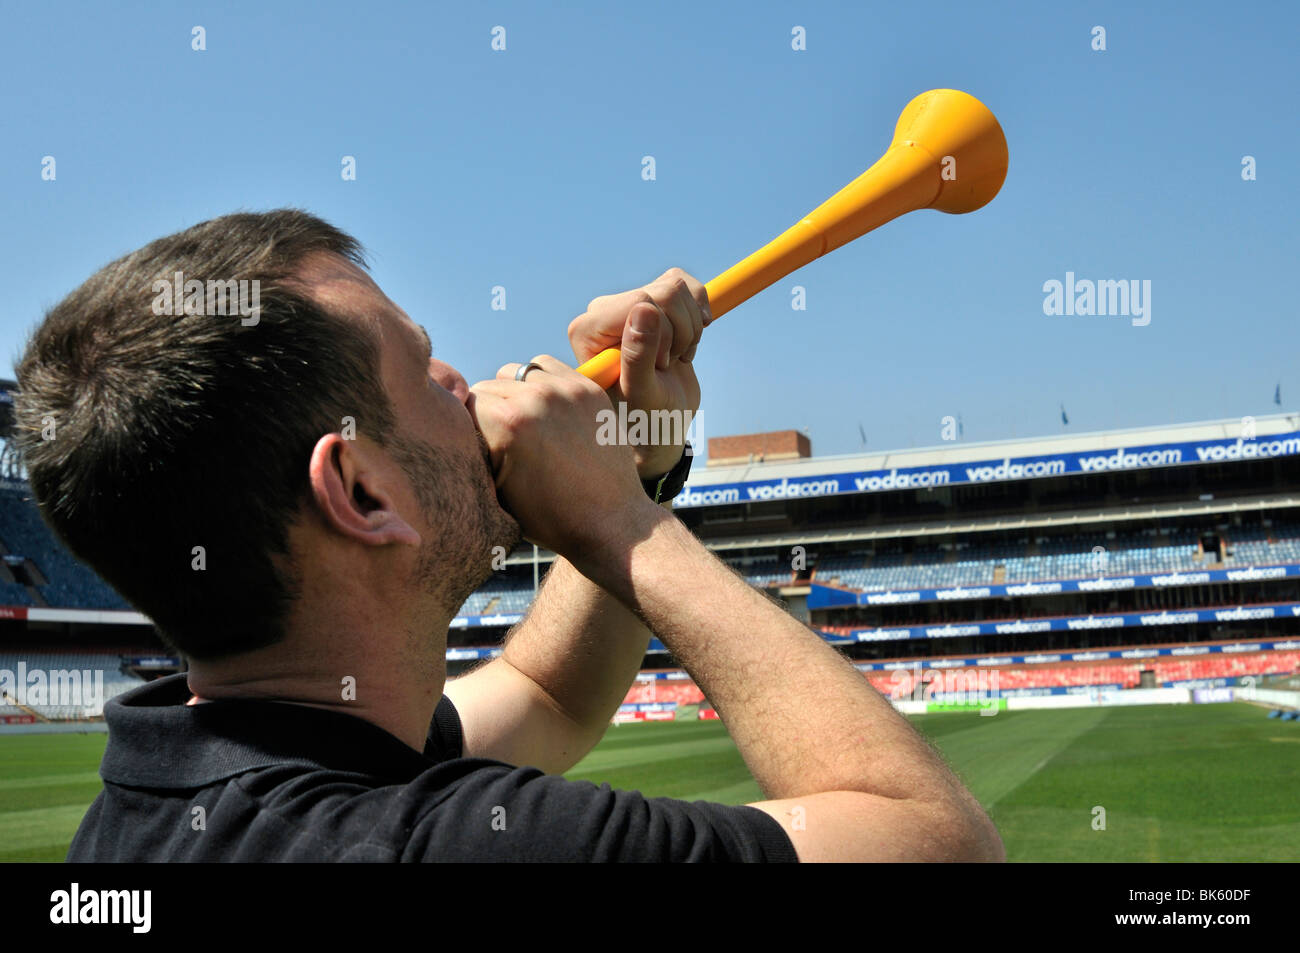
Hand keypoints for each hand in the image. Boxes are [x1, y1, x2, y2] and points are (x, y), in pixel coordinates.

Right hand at [467, 355, 663, 564]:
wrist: (611, 524)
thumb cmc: (550, 518)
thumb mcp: (496, 491)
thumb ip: (475, 451)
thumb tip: (454, 423)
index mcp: (507, 423)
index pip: (464, 404)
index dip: (467, 429)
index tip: (482, 450)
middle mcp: (536, 397)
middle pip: (487, 386)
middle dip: (488, 412)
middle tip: (504, 443)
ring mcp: (566, 389)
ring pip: (515, 372)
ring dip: (513, 393)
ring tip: (526, 426)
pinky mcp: (587, 388)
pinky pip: (546, 367)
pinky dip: (539, 383)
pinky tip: (546, 412)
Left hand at [567, 268, 709, 477]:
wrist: (658, 426)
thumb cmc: (642, 420)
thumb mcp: (642, 395)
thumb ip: (638, 356)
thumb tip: (645, 308)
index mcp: (588, 331)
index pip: (641, 302)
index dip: (663, 334)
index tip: (659, 366)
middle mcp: (603, 312)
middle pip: (663, 291)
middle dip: (679, 332)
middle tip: (667, 364)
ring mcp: (628, 304)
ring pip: (677, 285)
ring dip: (689, 327)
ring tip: (673, 357)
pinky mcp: (653, 301)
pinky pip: (685, 284)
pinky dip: (698, 313)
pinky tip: (686, 341)